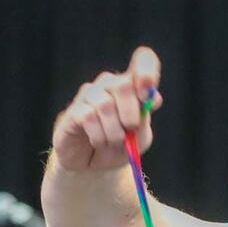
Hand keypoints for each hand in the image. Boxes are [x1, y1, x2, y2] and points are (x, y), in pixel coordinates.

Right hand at [50, 46, 163, 170]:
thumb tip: (153, 98)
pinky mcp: (74, 110)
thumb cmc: (119, 147)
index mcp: (132, 85)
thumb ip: (146, 119)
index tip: (146, 97)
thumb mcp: (140, 138)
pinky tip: (98, 142)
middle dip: (130, 114)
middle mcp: (110, 84)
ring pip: (105, 105)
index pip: (143, 59)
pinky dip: (98, 136)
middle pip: (123, 84)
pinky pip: (88, 117)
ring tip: (113, 142)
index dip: (147, 73)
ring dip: (114, 132)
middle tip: (130, 131)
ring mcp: (89, 95)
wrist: (94, 167)